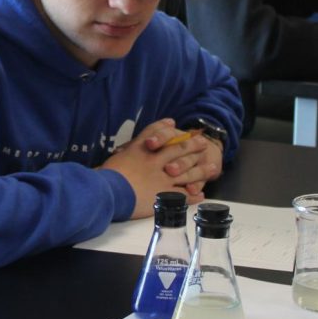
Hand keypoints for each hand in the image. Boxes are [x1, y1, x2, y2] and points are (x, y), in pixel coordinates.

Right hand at [100, 119, 221, 217]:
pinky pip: (184, 194)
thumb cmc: (105, 177)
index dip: (165, 128)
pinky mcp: (165, 193)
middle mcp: (155, 160)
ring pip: (187, 171)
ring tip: (212, 168)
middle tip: (202, 142)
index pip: (155, 133)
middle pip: (177, 149)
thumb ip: (119, 154)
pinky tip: (201, 195)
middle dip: (191, 145)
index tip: (172, 123)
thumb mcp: (111, 159)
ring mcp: (162, 176)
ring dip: (200, 169)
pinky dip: (194, 195)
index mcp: (140, 150)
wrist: (109, 191)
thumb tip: (119, 151)